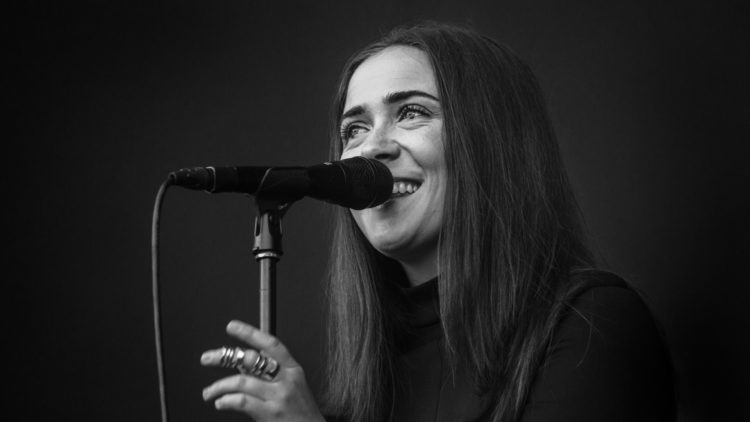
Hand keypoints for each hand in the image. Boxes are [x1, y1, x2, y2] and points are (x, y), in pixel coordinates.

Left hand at [201, 320, 324, 421]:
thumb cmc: (301, 412)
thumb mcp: (293, 386)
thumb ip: (271, 374)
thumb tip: (243, 362)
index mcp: (293, 369)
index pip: (270, 344)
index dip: (250, 333)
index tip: (232, 327)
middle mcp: (286, 379)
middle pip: (251, 360)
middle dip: (224, 356)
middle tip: (207, 358)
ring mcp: (279, 396)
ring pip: (241, 381)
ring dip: (219, 386)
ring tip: (209, 392)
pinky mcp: (271, 413)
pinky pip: (242, 401)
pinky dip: (226, 400)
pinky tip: (221, 403)